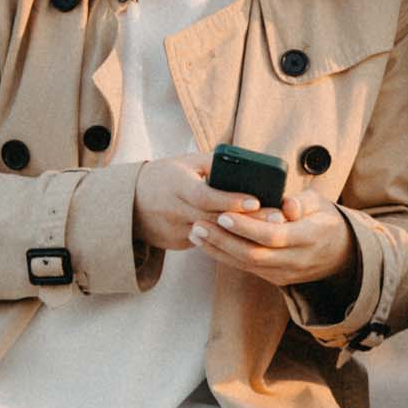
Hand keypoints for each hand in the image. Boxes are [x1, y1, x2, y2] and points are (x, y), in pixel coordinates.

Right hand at [132, 153, 260, 253]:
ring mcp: (175, 231)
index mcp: (177, 186)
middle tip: (277, 219)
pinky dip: (228, 241)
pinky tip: (251, 239)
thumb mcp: (186, 163)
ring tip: (271, 231)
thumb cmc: (165, 176)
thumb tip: (247, 166)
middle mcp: (175, 211)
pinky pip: (207, 243)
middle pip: (216, 219)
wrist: (130, 202)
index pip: (205, 195)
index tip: (255, 201)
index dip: (230, 199)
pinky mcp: (178, 244)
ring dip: (242, 234)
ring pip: (214, 236)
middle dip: (248, 221)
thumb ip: (214, 163)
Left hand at [186, 191, 355, 288]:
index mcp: (310, 237)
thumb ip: (303, 201)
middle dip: (223, 240)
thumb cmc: (325, 221)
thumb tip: (286, 205)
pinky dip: (224, 255)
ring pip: (246, 264)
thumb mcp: (321, 204)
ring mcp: (284, 273)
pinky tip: (206, 242)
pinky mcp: (274, 278)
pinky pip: (246, 268)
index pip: (274, 236)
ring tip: (195, 231)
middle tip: (199, 223)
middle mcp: (296, 260)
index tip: (224, 213)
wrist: (338, 255)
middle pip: (254, 254)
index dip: (248, 227)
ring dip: (218, 249)